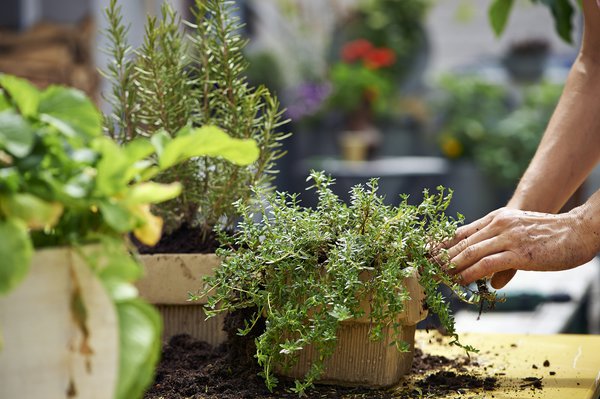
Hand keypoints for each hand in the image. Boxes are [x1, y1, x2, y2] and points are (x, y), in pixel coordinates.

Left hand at [441, 207, 597, 288]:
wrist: (579, 229)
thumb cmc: (552, 234)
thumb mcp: (520, 235)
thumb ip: (502, 254)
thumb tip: (491, 280)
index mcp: (497, 218)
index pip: (462, 231)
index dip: (442, 244)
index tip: (426, 254)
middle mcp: (498, 224)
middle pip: (461, 242)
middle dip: (441, 257)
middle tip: (425, 269)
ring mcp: (508, 237)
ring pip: (470, 252)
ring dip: (451, 266)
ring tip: (437, 278)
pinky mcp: (519, 252)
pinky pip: (487, 263)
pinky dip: (470, 272)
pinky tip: (459, 281)